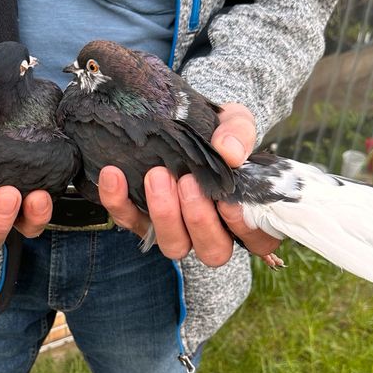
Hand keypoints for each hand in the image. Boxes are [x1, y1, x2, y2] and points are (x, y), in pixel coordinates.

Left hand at [98, 102, 281, 265]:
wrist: (182, 121)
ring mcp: (175, 230)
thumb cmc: (219, 132)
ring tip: (157, 176)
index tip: (229, 202)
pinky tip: (114, 174)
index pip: (258, 241)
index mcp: (244, 215)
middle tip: (187, 182)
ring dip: (164, 214)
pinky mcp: (140, 221)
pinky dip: (118, 200)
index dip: (245, 228)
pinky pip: (128, 220)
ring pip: (173, 246)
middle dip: (198, 220)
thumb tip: (229, 152)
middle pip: (212, 251)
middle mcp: (211, 232)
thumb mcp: (235, 123)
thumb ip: (238, 134)